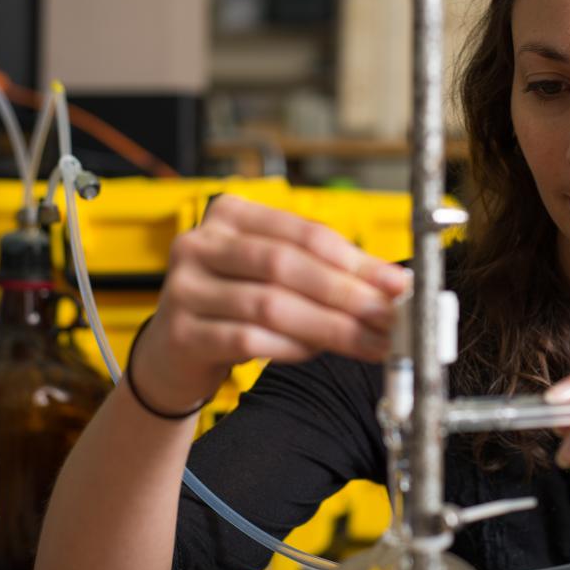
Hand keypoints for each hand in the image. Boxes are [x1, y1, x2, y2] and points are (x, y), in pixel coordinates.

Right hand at [131, 195, 411, 412]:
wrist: (173, 354)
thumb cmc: (236, 306)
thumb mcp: (277, 277)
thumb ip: (327, 273)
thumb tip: (394, 284)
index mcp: (231, 215)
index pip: (304, 233)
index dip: (356, 259)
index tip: (396, 284)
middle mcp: (201, 243)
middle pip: (286, 265)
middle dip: (346, 294)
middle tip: (389, 317)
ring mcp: (184, 287)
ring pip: (269, 304)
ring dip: (328, 326)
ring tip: (367, 341)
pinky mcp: (180, 332)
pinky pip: (247, 338)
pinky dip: (290, 346)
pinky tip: (317, 352)